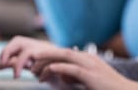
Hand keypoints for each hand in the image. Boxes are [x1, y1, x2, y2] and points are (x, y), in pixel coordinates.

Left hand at [0, 36, 137, 89]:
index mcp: (87, 58)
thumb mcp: (87, 79)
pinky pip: (72, 68)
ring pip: (65, 56)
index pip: (64, 53)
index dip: (49, 56)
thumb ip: (73, 75)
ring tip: (34, 66)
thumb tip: (59, 75)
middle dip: (45, 55)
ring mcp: (91, 65)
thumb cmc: (106, 88)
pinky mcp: (91, 75)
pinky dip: (60, 68)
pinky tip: (50, 70)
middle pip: (62, 51)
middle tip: (30, 62)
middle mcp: (88, 58)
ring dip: (48, 60)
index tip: (36, 64)